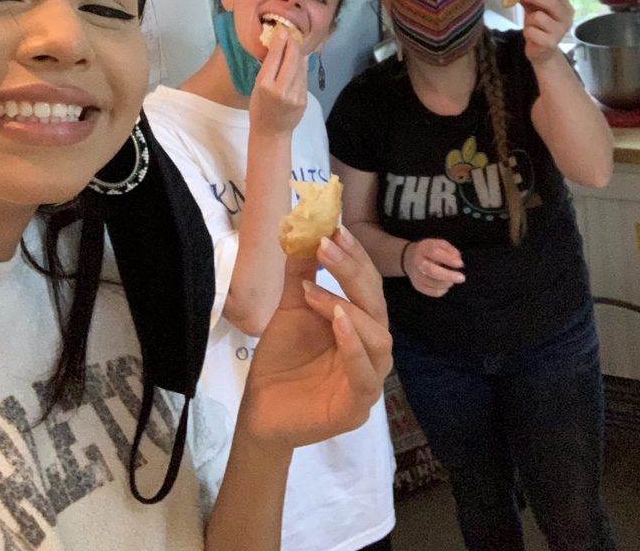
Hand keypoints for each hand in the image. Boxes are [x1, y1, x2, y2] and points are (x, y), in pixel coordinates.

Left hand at [241, 227, 391, 450]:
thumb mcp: (291, 309)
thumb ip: (300, 274)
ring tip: (318, 293)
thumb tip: (303, 231)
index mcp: (361, 325)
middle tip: (327, 247)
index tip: (336, 230)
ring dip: (351, 309)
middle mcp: (371, 349)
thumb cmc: (282, 360)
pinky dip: (354, 348)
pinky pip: (365, 376)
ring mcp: (368, 379)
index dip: (356, 257)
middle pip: (376, 306)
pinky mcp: (356, 406)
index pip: (368, 286)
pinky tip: (338, 323)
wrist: (260, 410)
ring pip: (379, 338)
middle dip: (353, 273)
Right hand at [249, 28, 307, 136]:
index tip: (282, 30)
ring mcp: (295, 95)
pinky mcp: (304, 99)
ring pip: (301, 66)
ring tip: (295, 45)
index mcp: (264, 85)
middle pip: (292, 58)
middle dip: (292, 43)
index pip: (275, 57)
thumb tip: (279, 47)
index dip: (280, 41)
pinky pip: (304, 77)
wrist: (272, 133)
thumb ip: (268, 69)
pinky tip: (300, 60)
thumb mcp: (256, 88)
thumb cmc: (259, 109)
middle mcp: (281, 89)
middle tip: (290, 34)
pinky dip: (302, 66)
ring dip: (298, 53)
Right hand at [403, 238, 464, 297]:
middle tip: (462, 278)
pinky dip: (441, 291)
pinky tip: (445, 286)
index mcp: (423, 248)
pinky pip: (430, 291)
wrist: (409, 258)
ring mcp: (415, 274)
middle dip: (448, 275)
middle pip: (431, 270)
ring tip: (452, 281)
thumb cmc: (430, 251)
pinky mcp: (417, 285)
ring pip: (431, 282)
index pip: (434, 253)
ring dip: (446, 283)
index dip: (448, 259)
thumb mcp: (440, 244)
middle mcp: (417, 261)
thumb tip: (458, 262)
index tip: (460, 264)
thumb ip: (451, 250)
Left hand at [521, 0, 573, 64]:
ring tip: (531, 24)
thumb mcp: (537, 10)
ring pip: (538, 17)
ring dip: (528, 19)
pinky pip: (531, 30)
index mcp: (567, 9)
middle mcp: (567, 20)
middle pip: (552, 2)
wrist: (542, 52)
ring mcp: (559, 32)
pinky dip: (527, 31)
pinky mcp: (550, 43)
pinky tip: (532, 35)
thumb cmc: (540, 29)